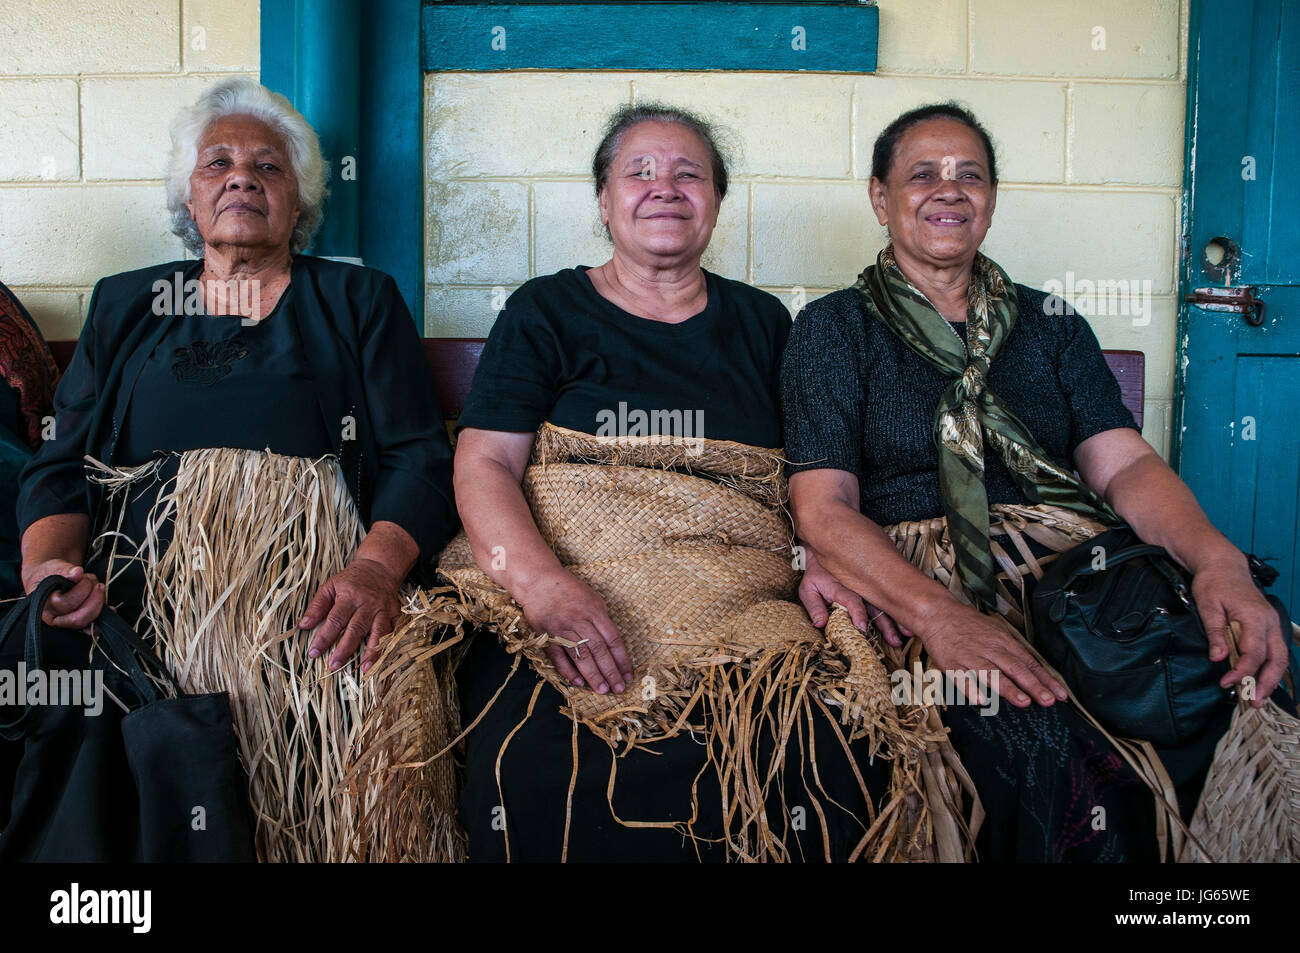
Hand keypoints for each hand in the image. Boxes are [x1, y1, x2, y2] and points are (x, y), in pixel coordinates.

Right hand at [21, 560, 104, 628]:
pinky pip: (92, 628)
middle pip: (78, 618)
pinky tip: (110, 608)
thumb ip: (65, 571)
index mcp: (43, 605)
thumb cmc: (50, 574)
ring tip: (96, 588)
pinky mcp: (79, 625)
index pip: (65, 603)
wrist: (49, 579)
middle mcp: (53, 619)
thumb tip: (77, 573)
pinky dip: (103, 617)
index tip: (84, 577)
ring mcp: (66, 624)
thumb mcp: (55, 568)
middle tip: (98, 585)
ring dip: (98, 603)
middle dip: (94, 599)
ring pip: (87, 622)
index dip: (81, 589)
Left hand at [299, 557, 402, 673]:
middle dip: (344, 649)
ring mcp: (383, 610)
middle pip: (356, 629)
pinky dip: (390, 647)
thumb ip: (317, 606)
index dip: (324, 637)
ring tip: (364, 669)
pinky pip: (395, 632)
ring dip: (372, 652)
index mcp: (349, 596)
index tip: (313, 652)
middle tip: (333, 665)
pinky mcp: (395, 614)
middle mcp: (368, 604)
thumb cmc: (351, 580)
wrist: (379, 568)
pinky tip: (383, 660)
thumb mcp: (330, 586)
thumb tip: (303, 625)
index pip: (335, 619)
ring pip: (379, 633)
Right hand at [516, 567, 633, 694]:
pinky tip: (578, 682)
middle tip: (618, 689)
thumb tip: (613, 644)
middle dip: (610, 671)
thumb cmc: (569, 590)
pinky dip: (568, 670)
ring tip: (602, 690)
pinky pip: (558, 656)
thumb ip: (603, 620)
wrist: (538, 581)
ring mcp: (561, 628)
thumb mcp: (593, 598)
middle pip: (598, 649)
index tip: (628, 675)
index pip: (612, 639)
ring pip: (580, 655)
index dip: (621, 659)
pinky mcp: (545, 635)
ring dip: (592, 674)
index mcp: (594, 610)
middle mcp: (578, 620)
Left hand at [797, 546, 912, 646]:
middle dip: (885, 624)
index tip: (862, 627)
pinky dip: (897, 613)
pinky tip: (907, 624)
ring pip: (884, 605)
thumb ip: (814, 606)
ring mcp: (868, 589)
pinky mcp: (873, 591)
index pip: (851, 600)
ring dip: (895, 621)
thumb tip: (820, 624)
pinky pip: (887, 603)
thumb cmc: (816, 574)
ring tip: (905, 635)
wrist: (826, 551)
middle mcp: (859, 588)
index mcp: (842, 586)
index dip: (857, 613)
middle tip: (894, 640)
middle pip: (874, 606)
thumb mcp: (808, 588)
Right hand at [917, 601, 1067, 707]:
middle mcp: (989, 648)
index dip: (1045, 679)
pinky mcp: (951, 663)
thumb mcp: (996, 632)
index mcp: (1003, 641)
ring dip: (1008, 688)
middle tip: (1049, 701)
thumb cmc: (969, 625)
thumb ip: (1013, 651)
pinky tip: (982, 700)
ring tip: (1024, 702)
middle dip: (1033, 685)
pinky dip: (971, 689)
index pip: (1029, 662)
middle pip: (1015, 668)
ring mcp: (970, 656)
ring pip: (991, 673)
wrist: (938, 613)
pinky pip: (962, 678)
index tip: (1060, 695)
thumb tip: (1035, 672)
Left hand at [1192, 554, 1288, 705]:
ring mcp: (1271, 623)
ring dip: (1272, 678)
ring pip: (1280, 656)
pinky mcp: (1268, 625)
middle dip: (1266, 682)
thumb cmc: (1213, 583)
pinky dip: (1272, 667)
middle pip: (1276, 658)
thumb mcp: (1207, 605)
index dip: (1242, 671)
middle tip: (1254, 702)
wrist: (1223, 565)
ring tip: (1260, 697)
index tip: (1227, 683)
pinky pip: (1276, 650)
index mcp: (1254, 616)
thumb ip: (1215, 632)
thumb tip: (1218, 658)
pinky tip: (1263, 680)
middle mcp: (1269, 621)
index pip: (1254, 652)